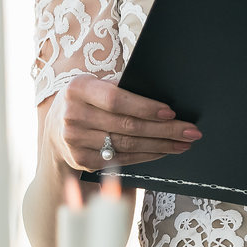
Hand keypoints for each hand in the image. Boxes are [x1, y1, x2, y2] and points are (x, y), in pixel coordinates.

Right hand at [45, 75, 199, 172]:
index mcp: (77, 89)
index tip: (171, 113)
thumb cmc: (87, 100)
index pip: (116, 100)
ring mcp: (75, 141)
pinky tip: (162, 151)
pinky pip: (121, 159)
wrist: (56, 127)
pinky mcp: (81, 160)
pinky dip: (146, 156)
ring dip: (160, 146)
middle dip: (164, 130)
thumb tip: (163, 99)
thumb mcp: (96, 86)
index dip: (145, 108)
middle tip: (190, 132)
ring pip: (127, 145)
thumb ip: (120, 89)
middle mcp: (72, 115)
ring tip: (182, 143)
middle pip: (126, 126)